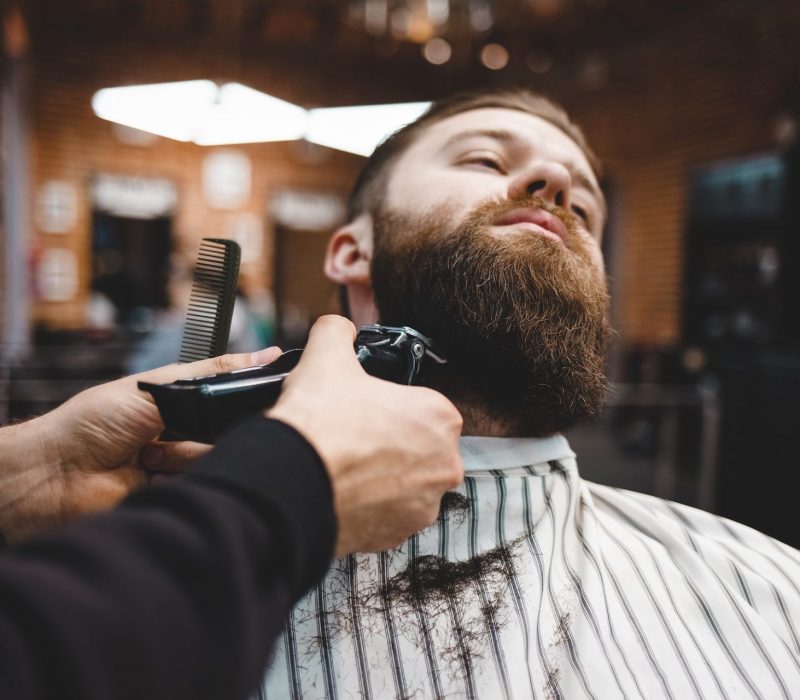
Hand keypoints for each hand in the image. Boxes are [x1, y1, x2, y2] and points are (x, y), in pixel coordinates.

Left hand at [0, 347, 280, 542]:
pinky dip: (181, 477)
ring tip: (149, 456)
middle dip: (210, 427)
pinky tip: (151, 472)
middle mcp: (189, 437)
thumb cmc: (93, 422)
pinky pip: (204, 485)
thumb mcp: (157, 386)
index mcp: (185, 406)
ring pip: (220, 458)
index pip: (233, 399)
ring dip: (185, 454)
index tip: (274, 389)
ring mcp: (184, 469)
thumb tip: (266, 356)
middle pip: (234, 431)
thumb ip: (213, 374)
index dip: (249, 397)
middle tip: (173, 427)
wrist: (55, 474)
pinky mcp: (178, 496)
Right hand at [268, 315, 463, 555]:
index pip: (424, 406)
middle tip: (355, 437)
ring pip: (407, 481)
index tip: (367, 409)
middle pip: (419, 445)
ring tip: (346, 465)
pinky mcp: (400, 534)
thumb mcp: (326, 356)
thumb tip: (338, 329)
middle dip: (391, 442)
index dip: (392, 405)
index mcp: (440, 418)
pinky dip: (372, 505)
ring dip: (384, 475)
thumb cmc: (318, 423)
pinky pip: (390, 514)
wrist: (291, 484)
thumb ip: (338, 331)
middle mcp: (444, 464)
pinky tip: (344, 491)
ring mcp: (424, 504)